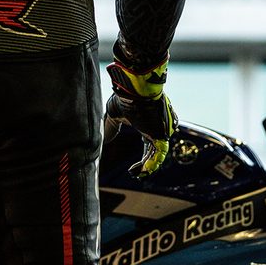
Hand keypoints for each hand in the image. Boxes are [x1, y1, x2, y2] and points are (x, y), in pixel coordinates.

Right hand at [105, 56, 177, 177]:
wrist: (134, 90)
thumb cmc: (126, 97)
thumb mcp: (114, 115)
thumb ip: (110, 128)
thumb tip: (103, 141)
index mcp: (148, 124)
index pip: (149, 144)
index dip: (143, 157)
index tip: (133, 168)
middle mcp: (157, 129)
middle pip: (154, 151)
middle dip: (145, 164)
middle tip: (135, 173)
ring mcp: (161, 132)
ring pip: (158, 155)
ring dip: (147, 166)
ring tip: (136, 173)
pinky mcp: (162, 135)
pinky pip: (159, 154)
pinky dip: (151, 164)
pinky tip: (141, 171)